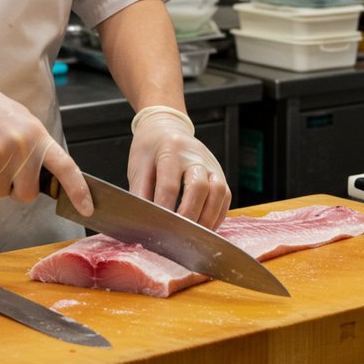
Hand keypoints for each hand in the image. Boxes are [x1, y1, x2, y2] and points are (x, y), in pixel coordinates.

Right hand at [0, 68, 92, 215]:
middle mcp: (23, 147)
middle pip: (28, 193)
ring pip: (2, 192)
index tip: (87, 208)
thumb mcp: (24, 122)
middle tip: (6, 170)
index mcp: (38, 136)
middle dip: (17, 189)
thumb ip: (37, 147)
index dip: (78, 190)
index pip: (66, 167)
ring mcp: (1, 155)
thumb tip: (48, 173)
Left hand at [127, 106, 229, 228]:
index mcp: (170, 150)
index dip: (165, 209)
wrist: (166, 128)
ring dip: (208, 217)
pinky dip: (217, 215)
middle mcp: (195, 155)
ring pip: (219, 192)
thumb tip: (143, 220)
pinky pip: (225, 197)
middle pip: (199, 187)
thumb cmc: (150, 150)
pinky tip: (205, 228)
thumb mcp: (138, 166)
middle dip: (189, 214)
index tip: (158, 228)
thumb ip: (140, 192)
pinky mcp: (220, 174)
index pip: (170, 184)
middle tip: (178, 235)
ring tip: (194, 235)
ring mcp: (211, 164)